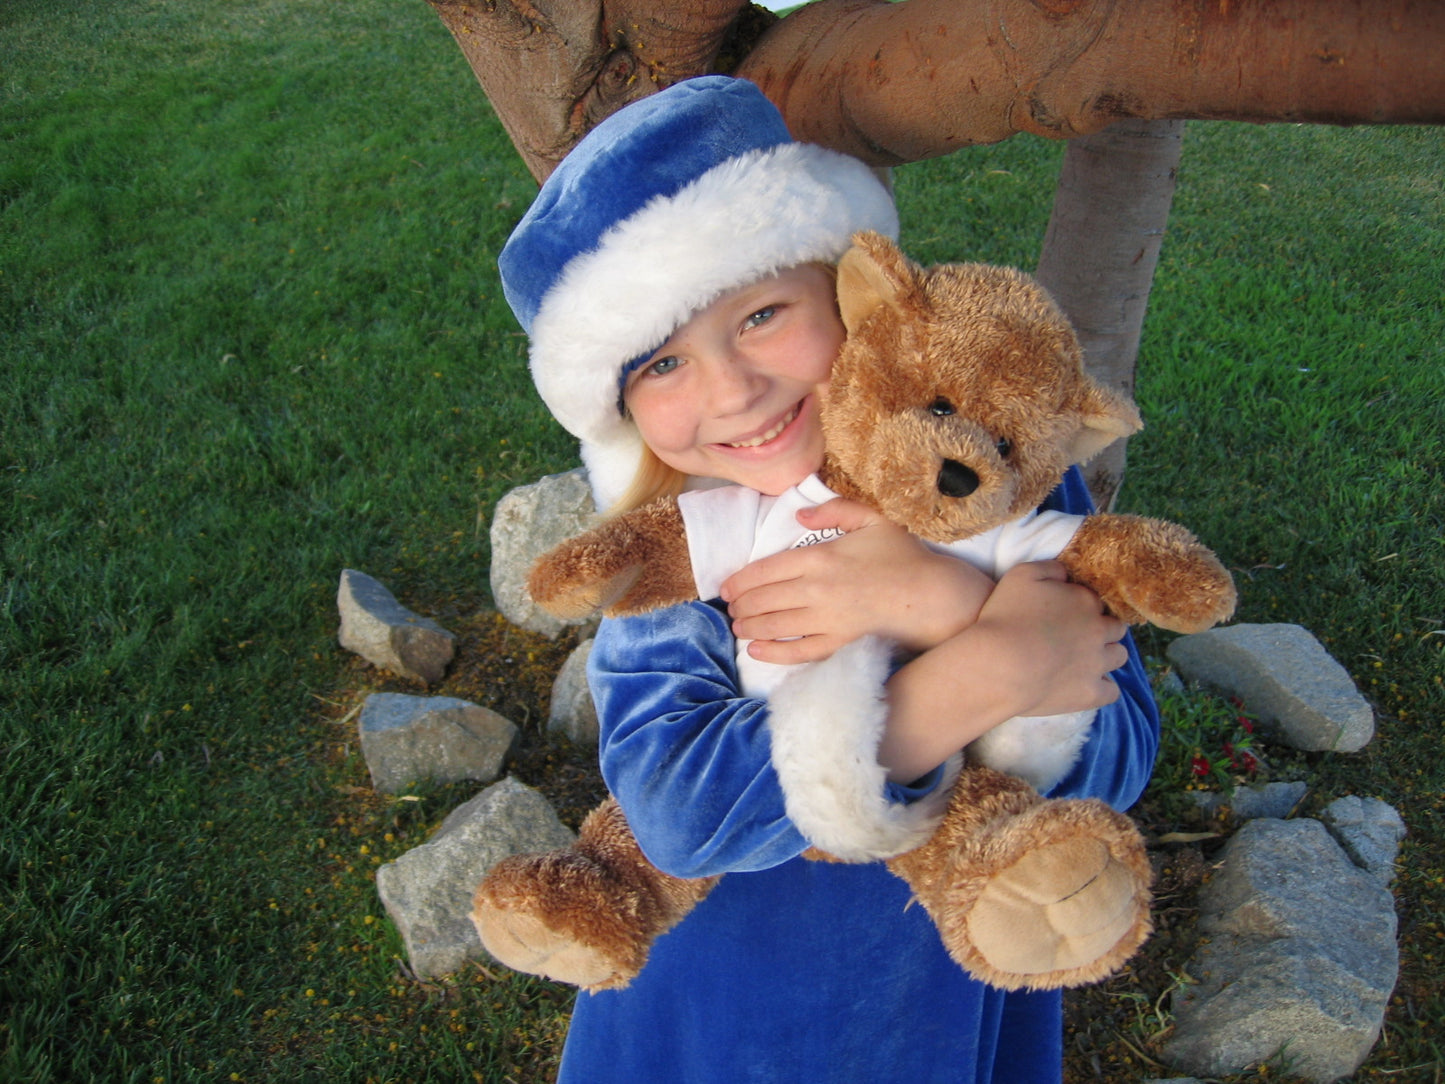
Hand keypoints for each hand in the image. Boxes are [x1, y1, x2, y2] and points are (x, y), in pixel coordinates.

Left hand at [718, 498, 993, 664]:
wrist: (929, 593)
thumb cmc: (902, 555)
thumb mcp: (871, 519)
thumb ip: (834, 510)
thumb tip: (800, 513)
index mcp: (819, 557)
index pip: (766, 569)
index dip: (740, 580)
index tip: (726, 587)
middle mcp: (816, 589)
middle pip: (764, 598)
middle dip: (741, 605)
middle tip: (730, 609)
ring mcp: (826, 618)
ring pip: (775, 624)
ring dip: (750, 626)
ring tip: (738, 627)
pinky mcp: (839, 641)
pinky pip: (799, 650)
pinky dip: (774, 652)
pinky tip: (757, 651)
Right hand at [966, 560, 1128, 718]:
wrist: (998, 664)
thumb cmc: (1004, 617)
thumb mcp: (1020, 575)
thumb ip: (1050, 568)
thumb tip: (1066, 574)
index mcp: (1085, 601)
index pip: (1096, 601)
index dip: (1082, 607)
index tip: (1067, 615)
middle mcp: (1098, 631)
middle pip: (1115, 628)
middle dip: (1101, 630)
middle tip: (1078, 636)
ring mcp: (1097, 664)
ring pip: (1118, 656)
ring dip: (1107, 655)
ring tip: (1085, 660)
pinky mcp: (1090, 693)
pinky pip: (1111, 692)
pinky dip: (1103, 688)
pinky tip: (1088, 685)